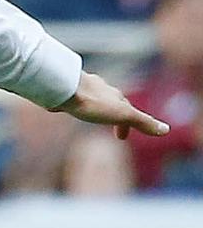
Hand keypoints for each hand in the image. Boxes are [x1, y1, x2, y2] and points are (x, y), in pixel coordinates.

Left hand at [52, 71, 169, 139]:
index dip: (126, 124)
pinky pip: (68, 96)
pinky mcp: (63, 90)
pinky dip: (71, 102)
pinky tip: (61, 106)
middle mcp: (99, 89)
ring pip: (90, 97)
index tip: (120, 139)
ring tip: (86, 114)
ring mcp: (81, 89)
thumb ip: (142, 122)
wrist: (64, 88)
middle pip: (109, 101)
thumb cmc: (93, 102)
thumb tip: (166, 130)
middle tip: (106, 124)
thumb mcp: (122, 114)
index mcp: (114, 96)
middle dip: (111, 113)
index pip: (125, 109)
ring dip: (92, 106)